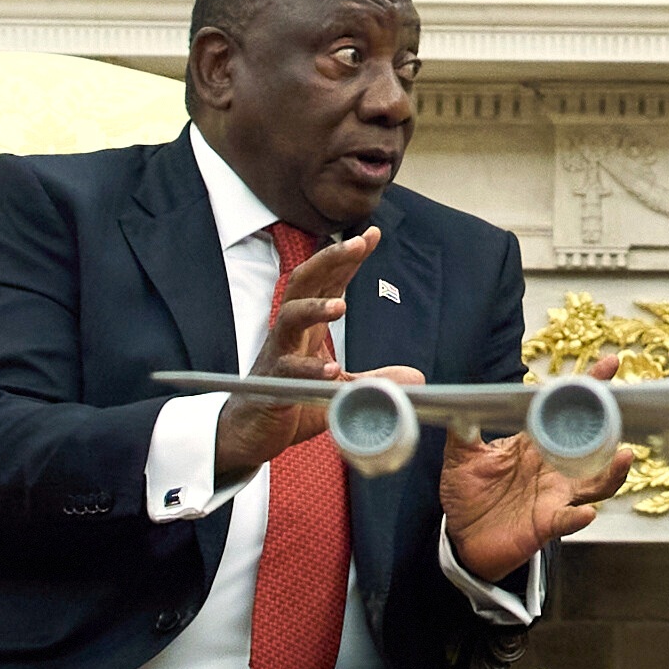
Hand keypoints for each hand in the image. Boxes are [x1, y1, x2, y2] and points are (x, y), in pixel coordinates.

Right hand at [212, 228, 380, 484]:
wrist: (251, 433)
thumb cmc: (292, 402)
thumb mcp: (342, 388)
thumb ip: (375, 378)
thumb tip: (417, 376)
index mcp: (308, 326)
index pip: (328, 282)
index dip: (347, 258)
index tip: (372, 235)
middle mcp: (291, 332)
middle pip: (303, 282)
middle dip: (328, 259)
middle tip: (356, 244)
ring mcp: (277, 355)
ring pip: (289, 317)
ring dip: (314, 308)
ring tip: (341, 306)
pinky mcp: (271, 384)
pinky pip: (287, 370)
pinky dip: (309, 369)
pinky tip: (332, 370)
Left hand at [437, 361, 608, 578]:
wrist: (463, 538)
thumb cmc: (468, 494)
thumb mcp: (461, 456)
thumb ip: (462, 428)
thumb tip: (458, 400)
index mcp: (535, 442)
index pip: (564, 409)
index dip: (588, 387)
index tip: (609, 365)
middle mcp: (553, 466)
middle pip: (592, 442)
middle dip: (611, 422)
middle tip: (626, 403)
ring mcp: (554, 495)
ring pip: (595, 483)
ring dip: (611, 472)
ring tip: (622, 456)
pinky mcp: (545, 524)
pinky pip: (567, 520)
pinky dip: (577, 517)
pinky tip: (586, 513)